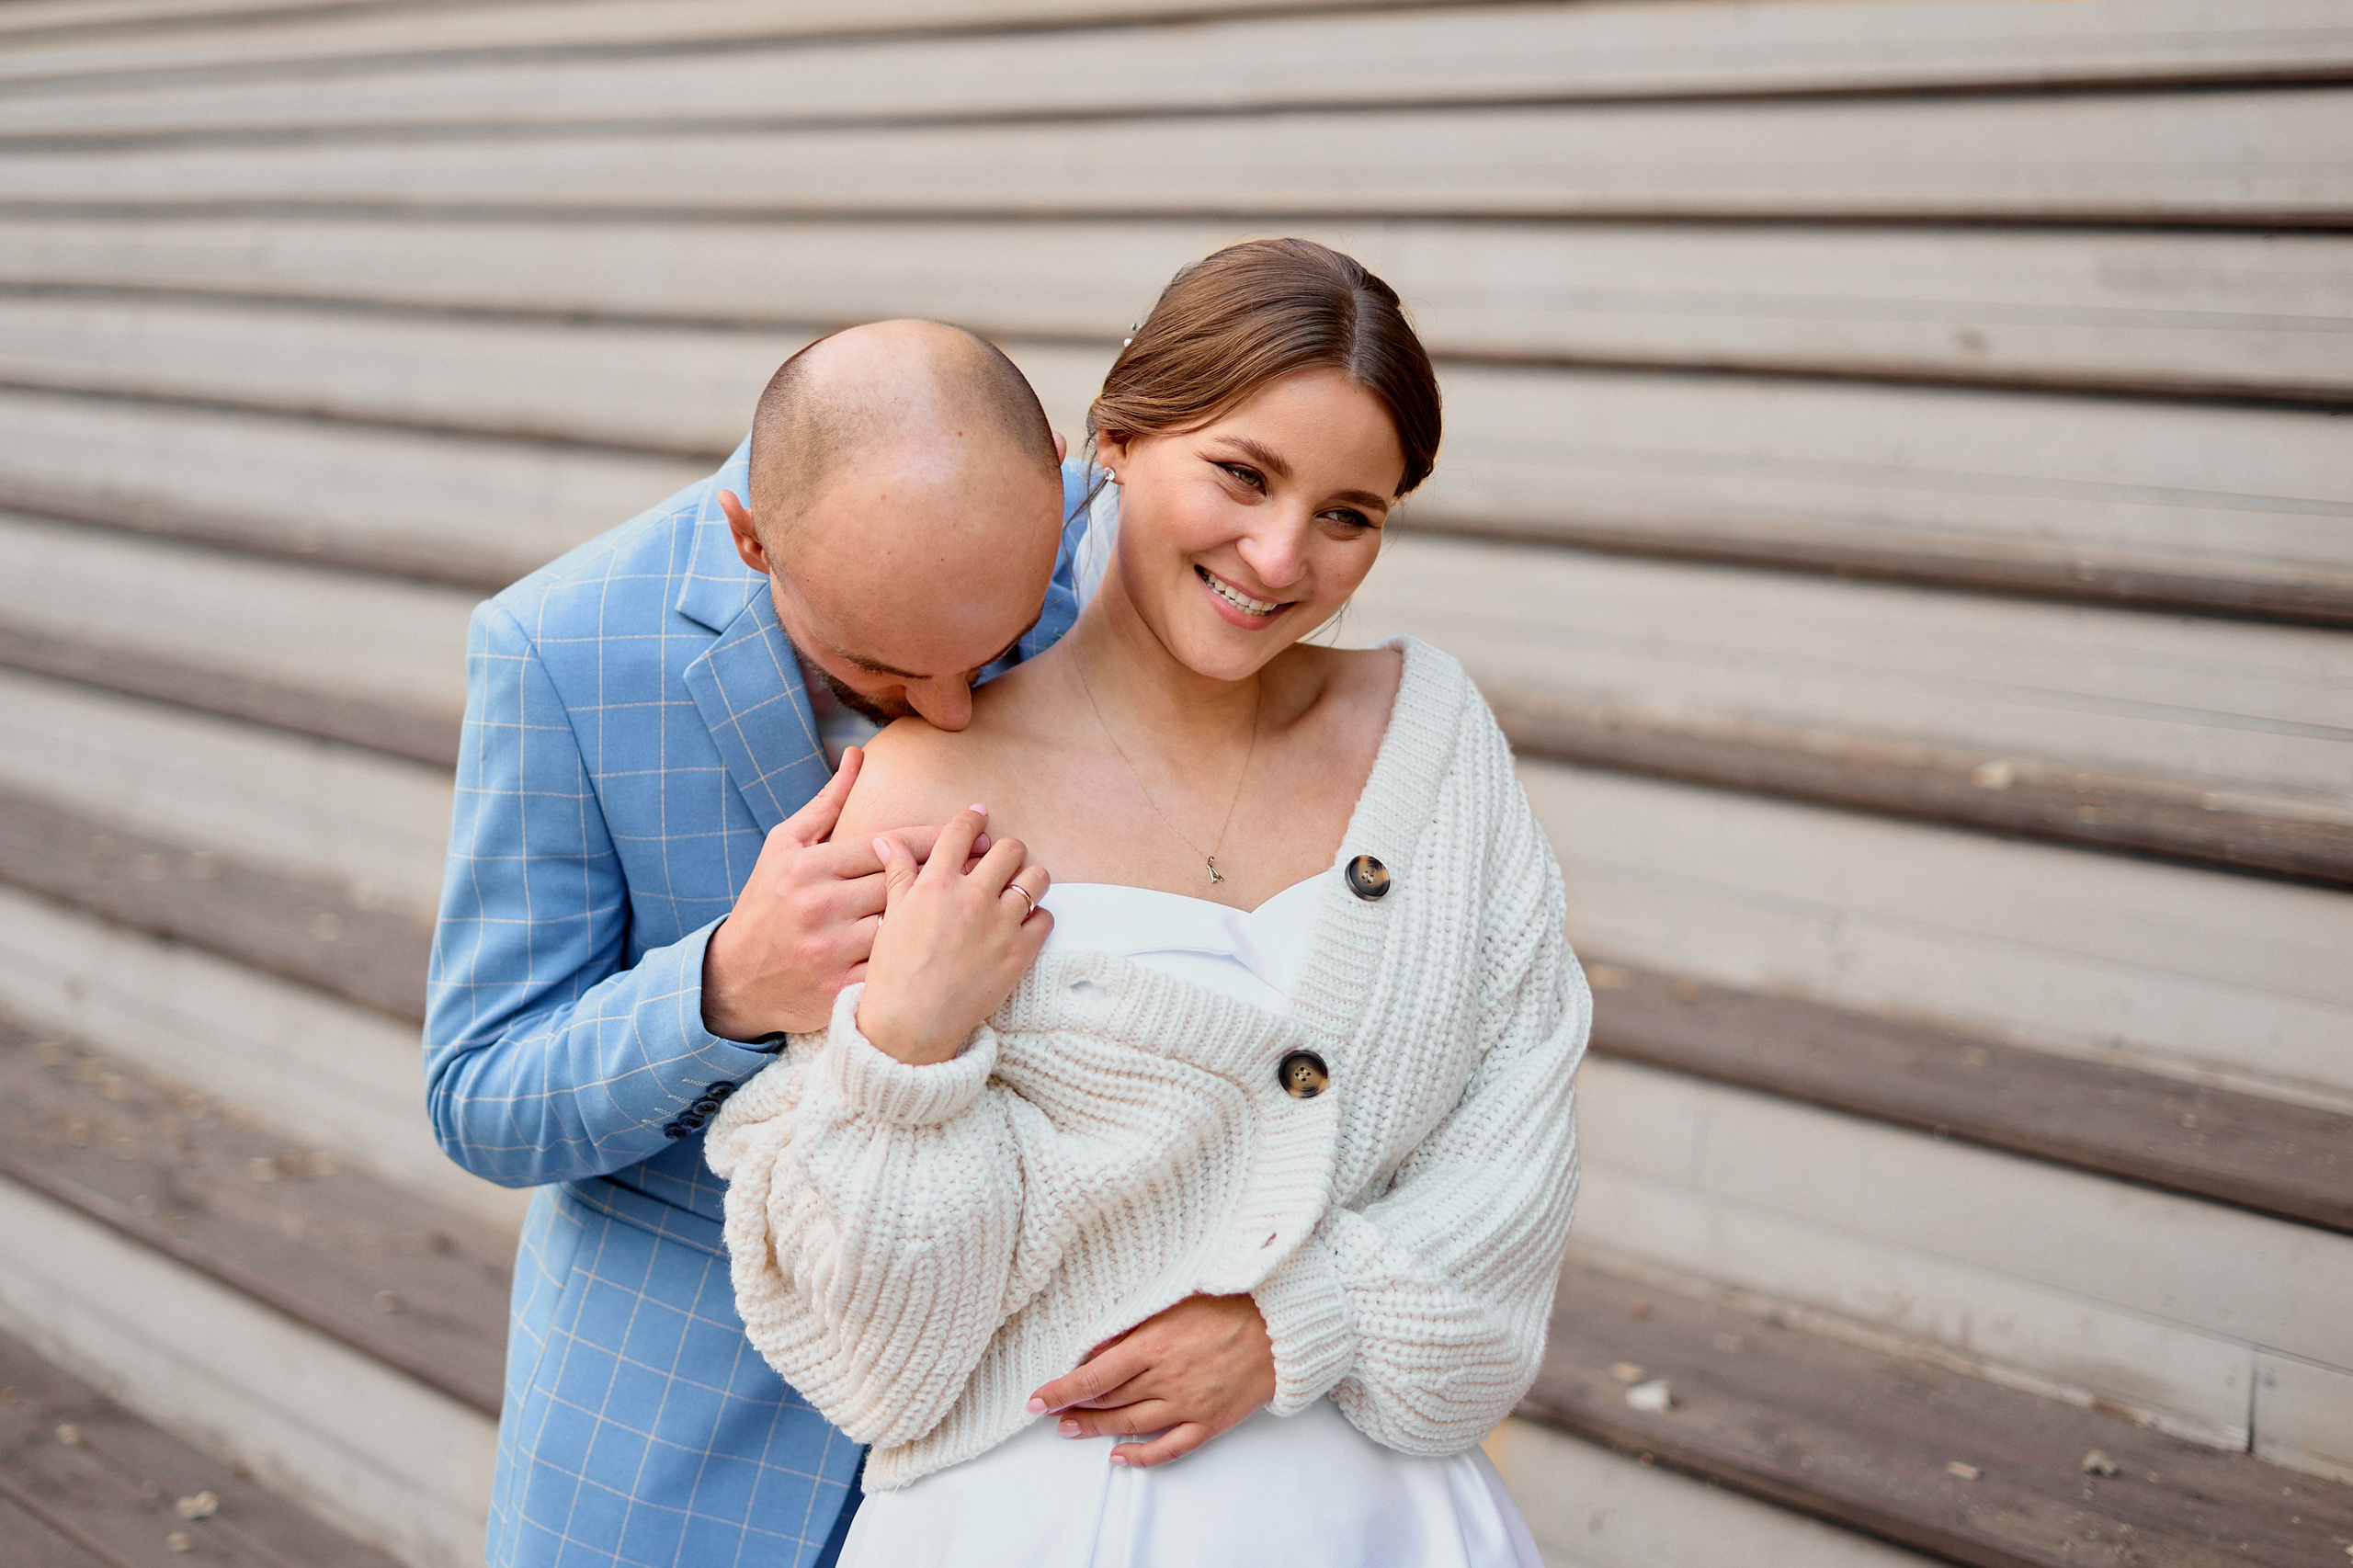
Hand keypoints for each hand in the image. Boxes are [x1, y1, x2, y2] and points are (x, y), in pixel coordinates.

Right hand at [702, 748, 975, 1038]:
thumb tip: (858, 755)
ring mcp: (831, 951)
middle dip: (956, 873)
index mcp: (813, 867)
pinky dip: (928, 962)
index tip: (977, 829)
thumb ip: (827, 803)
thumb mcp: (785, 845)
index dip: (936, 837)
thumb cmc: (767, 902)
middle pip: (904, 885)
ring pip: (905, 929)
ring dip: (950, 919)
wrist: (735, 977)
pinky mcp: (839, 989)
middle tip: (1001, 863)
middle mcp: (823, 906)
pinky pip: (894, 973)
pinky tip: (963, 953)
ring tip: (993, 905)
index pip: (888, 845)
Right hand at [855, 805, 1051, 1064]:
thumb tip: (888, 842)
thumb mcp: (890, 918)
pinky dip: (1037, 919)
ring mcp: (1000, 924)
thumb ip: (898, 875)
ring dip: (1029, 879)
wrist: (910, 1026)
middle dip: (1006, 851)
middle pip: (1010, 848)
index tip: (980, 816)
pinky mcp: (1020, 953)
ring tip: (1017, 891)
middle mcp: (972, 897)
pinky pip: (1046, 919)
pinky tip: (1021, 926)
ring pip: (1036, 878)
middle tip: (1000, 863)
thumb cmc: (892, 973)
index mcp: (936, 884)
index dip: (972, 819)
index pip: (960, 833)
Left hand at [1027, 1293, 1275, 1467]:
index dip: (1061, 1390)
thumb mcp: (1175, 1302)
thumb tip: (1098, 1348)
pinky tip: (1120, 1457)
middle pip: (1109, 1401)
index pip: (1094, 1375)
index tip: (1036, 1400)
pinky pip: (1169, 1447)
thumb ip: (1135, 1326)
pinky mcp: (1210, 1422)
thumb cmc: (1231, 1304)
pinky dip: (1141, 1457)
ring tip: (1071, 1429)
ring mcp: (1189, 1404)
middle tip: (1050, 1413)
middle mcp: (1167, 1379)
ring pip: (1131, 1425)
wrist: (1282, 1327)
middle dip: (1075, 1407)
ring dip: (1098, 1429)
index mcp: (1155, 1345)